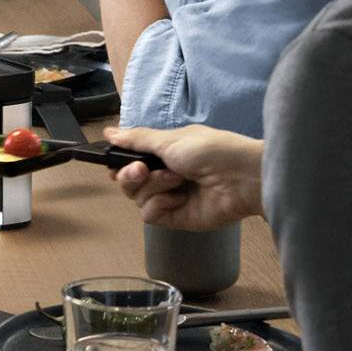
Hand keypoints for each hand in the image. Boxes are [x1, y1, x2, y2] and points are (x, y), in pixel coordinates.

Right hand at [109, 124, 265, 231]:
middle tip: (142, 170)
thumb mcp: (170, 139)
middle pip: (128, 182)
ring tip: (176, 179)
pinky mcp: (177, 217)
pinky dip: (160, 204)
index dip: (120, 162)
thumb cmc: (212, 151)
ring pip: (137, 197)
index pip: (129, 160)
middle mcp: (165, 175)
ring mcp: (171, 197)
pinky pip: (150, 215)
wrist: (241, 178)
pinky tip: (178, 198)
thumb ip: (137, 139)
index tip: (117, 159)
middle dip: (130, 175)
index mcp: (164, 153)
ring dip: (153, 186)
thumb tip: (110, 132)